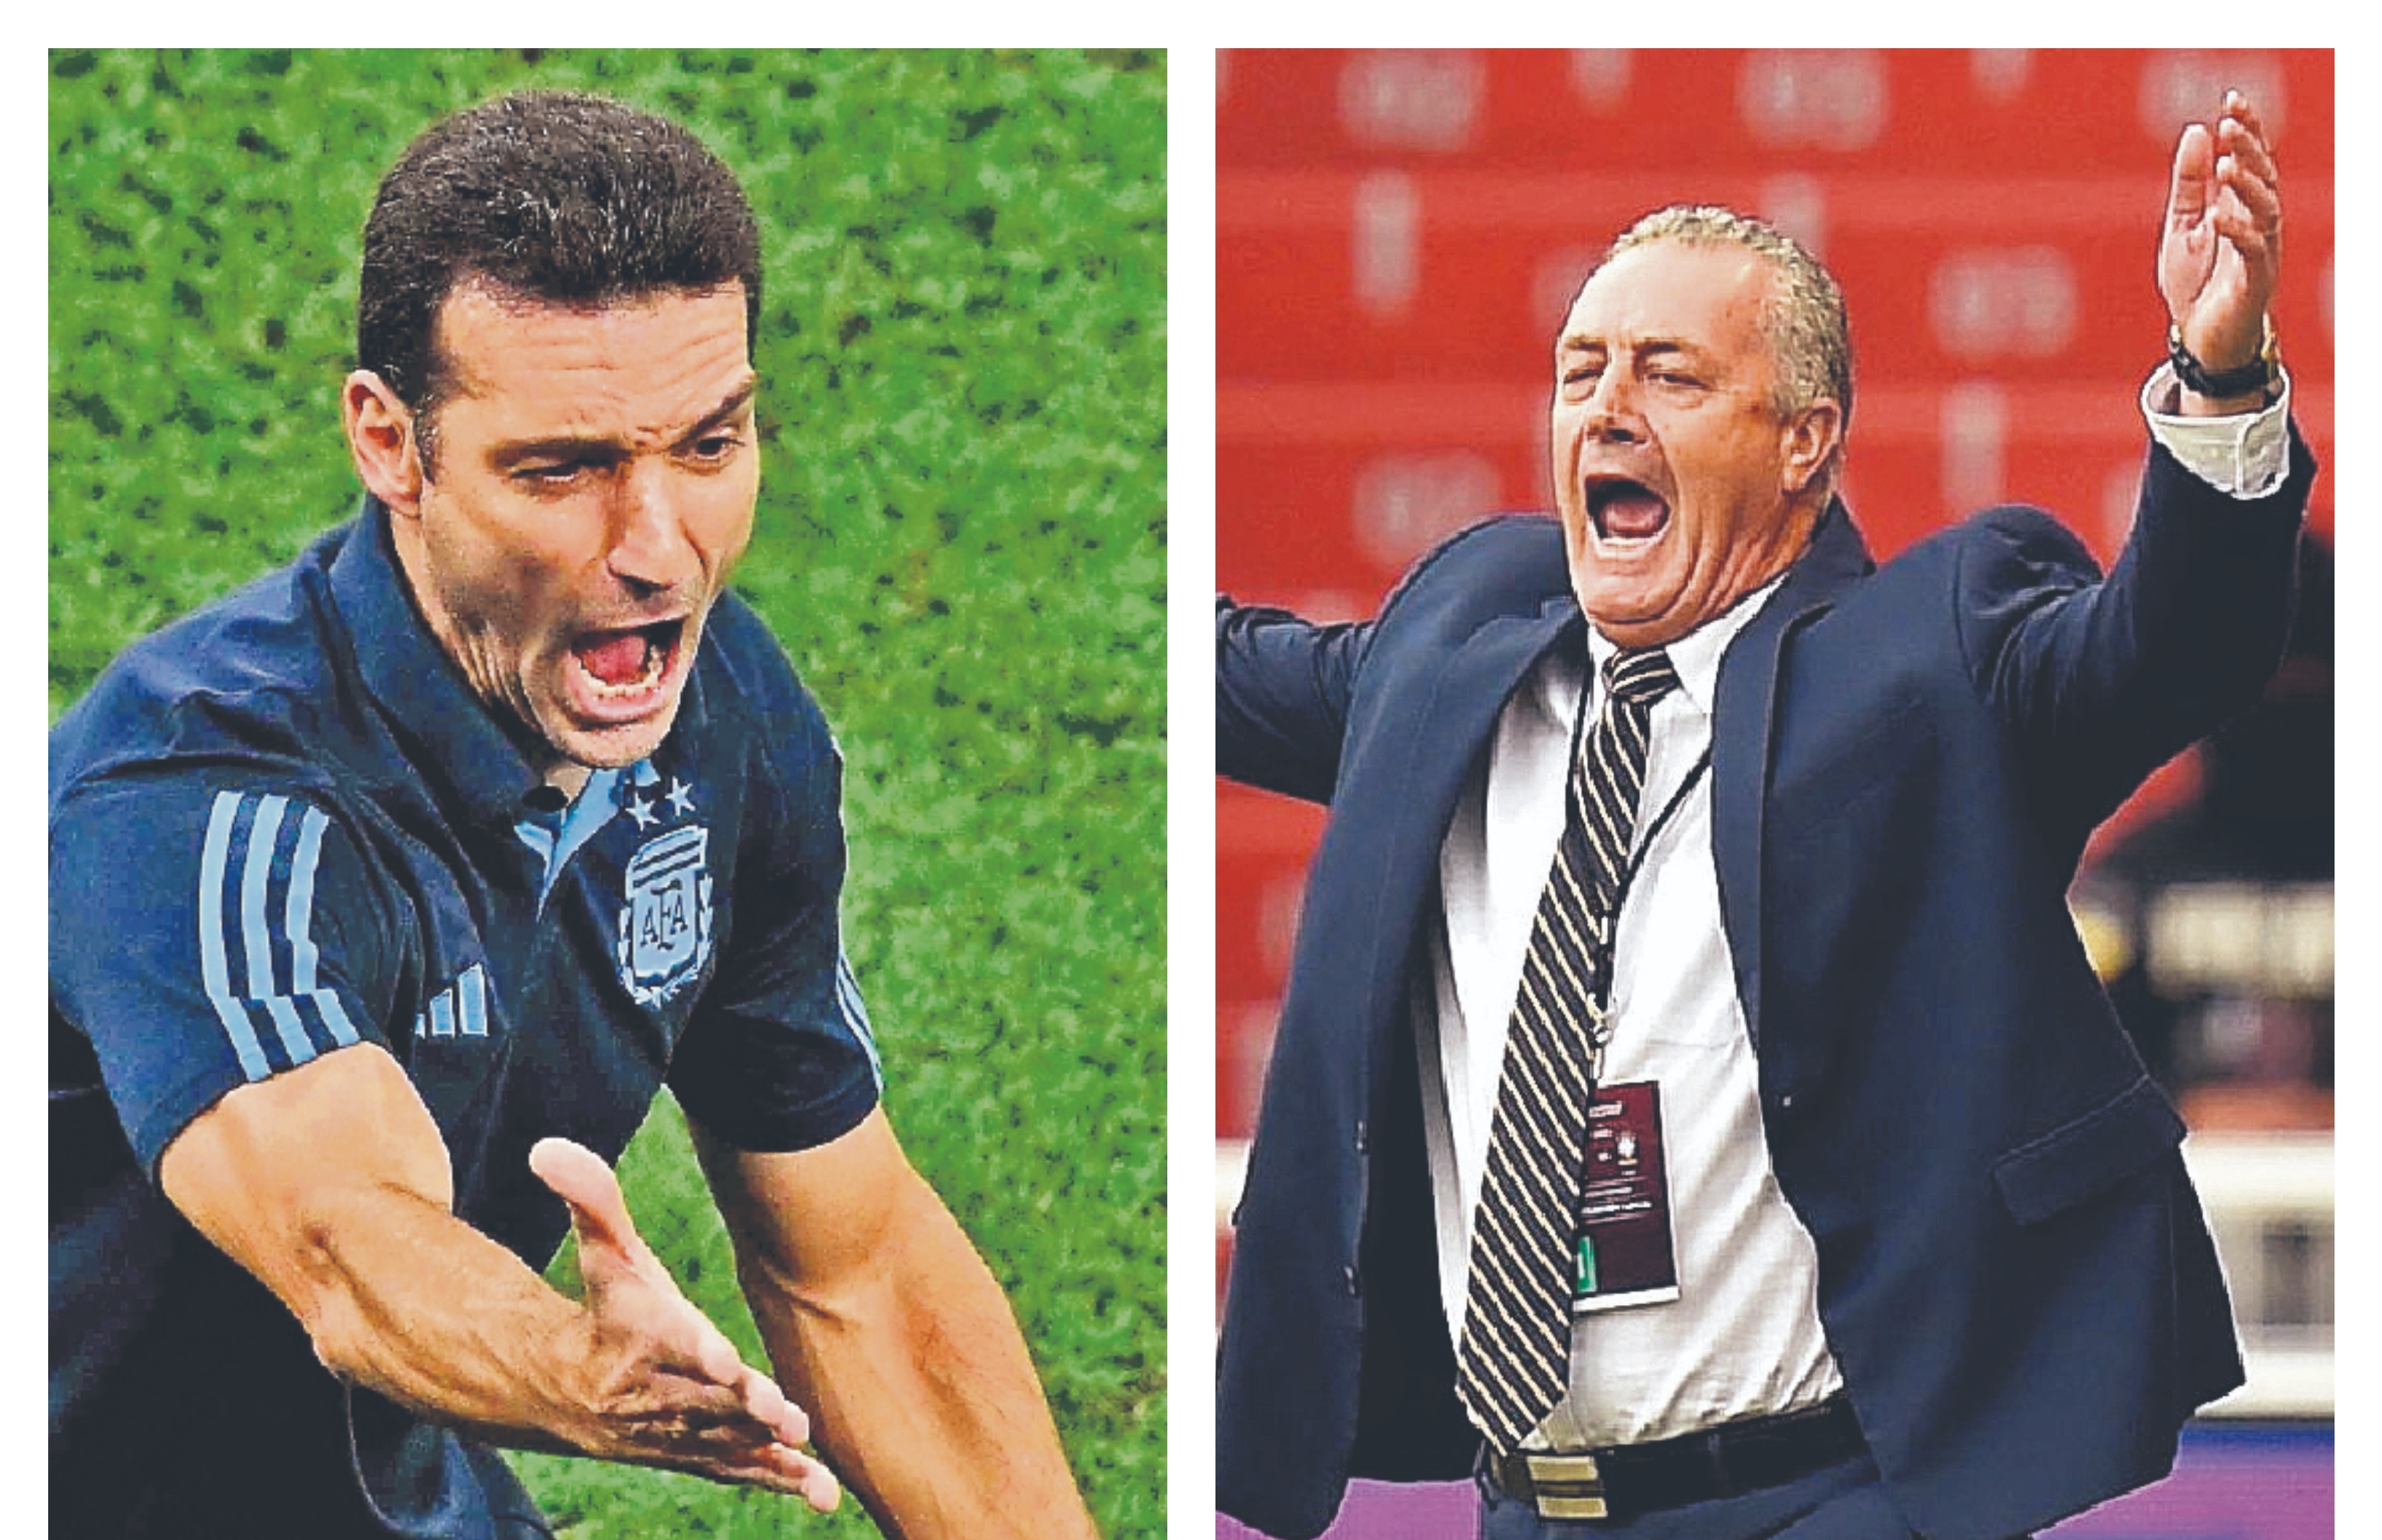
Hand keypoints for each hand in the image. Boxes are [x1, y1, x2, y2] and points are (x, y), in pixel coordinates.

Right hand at [529, 1138, 840, 1509]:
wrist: (565, 1387)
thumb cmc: (603, 1306)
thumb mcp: (601, 1250)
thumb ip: (590, 1198)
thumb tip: (547, 1145)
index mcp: (633, 1337)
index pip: (666, 1342)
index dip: (694, 1349)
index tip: (724, 1358)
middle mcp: (652, 1392)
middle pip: (701, 1402)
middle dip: (741, 1409)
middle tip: (783, 1412)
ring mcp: (675, 1433)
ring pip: (724, 1446)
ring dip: (766, 1452)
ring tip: (809, 1458)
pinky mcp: (698, 1456)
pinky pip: (738, 1473)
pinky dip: (780, 1482)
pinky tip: (825, 1494)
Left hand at [2157, 89, 2281, 375]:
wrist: (2199, 338)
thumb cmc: (2195, 282)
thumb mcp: (2181, 225)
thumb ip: (2187, 183)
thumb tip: (2195, 129)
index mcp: (2240, 205)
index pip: (2250, 157)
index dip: (2246, 128)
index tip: (2232, 99)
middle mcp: (2257, 222)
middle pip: (2263, 175)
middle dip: (2249, 147)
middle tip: (2230, 123)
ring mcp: (2261, 249)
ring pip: (2266, 207)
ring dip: (2246, 184)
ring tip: (2225, 162)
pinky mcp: (2256, 279)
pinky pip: (2253, 250)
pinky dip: (2237, 229)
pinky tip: (2218, 215)